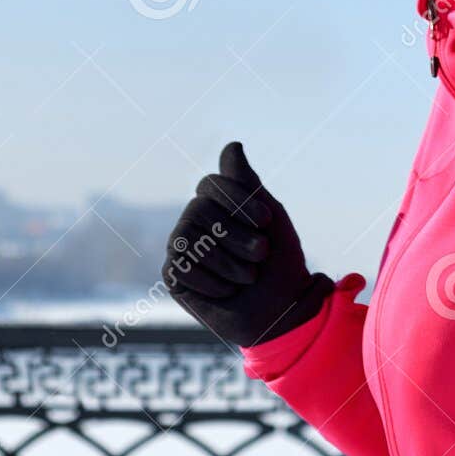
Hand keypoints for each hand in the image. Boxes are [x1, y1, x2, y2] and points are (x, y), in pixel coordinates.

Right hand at [163, 142, 333, 347]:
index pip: (210, 184)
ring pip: (188, 239)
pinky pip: (181, 267)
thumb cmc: (279, 263)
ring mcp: (180, 248)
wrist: (281, 311)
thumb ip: (247, 183)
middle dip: (236, 235)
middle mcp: (193, 222)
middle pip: (198, 210)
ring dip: (228, 262)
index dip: (238, 200)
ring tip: (247, 277)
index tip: (267, 221)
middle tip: (260, 255)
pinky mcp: (173, 277)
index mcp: (215, 204)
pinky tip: (227, 292)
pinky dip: (213, 282)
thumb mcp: (270, 215)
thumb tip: (232, 145)